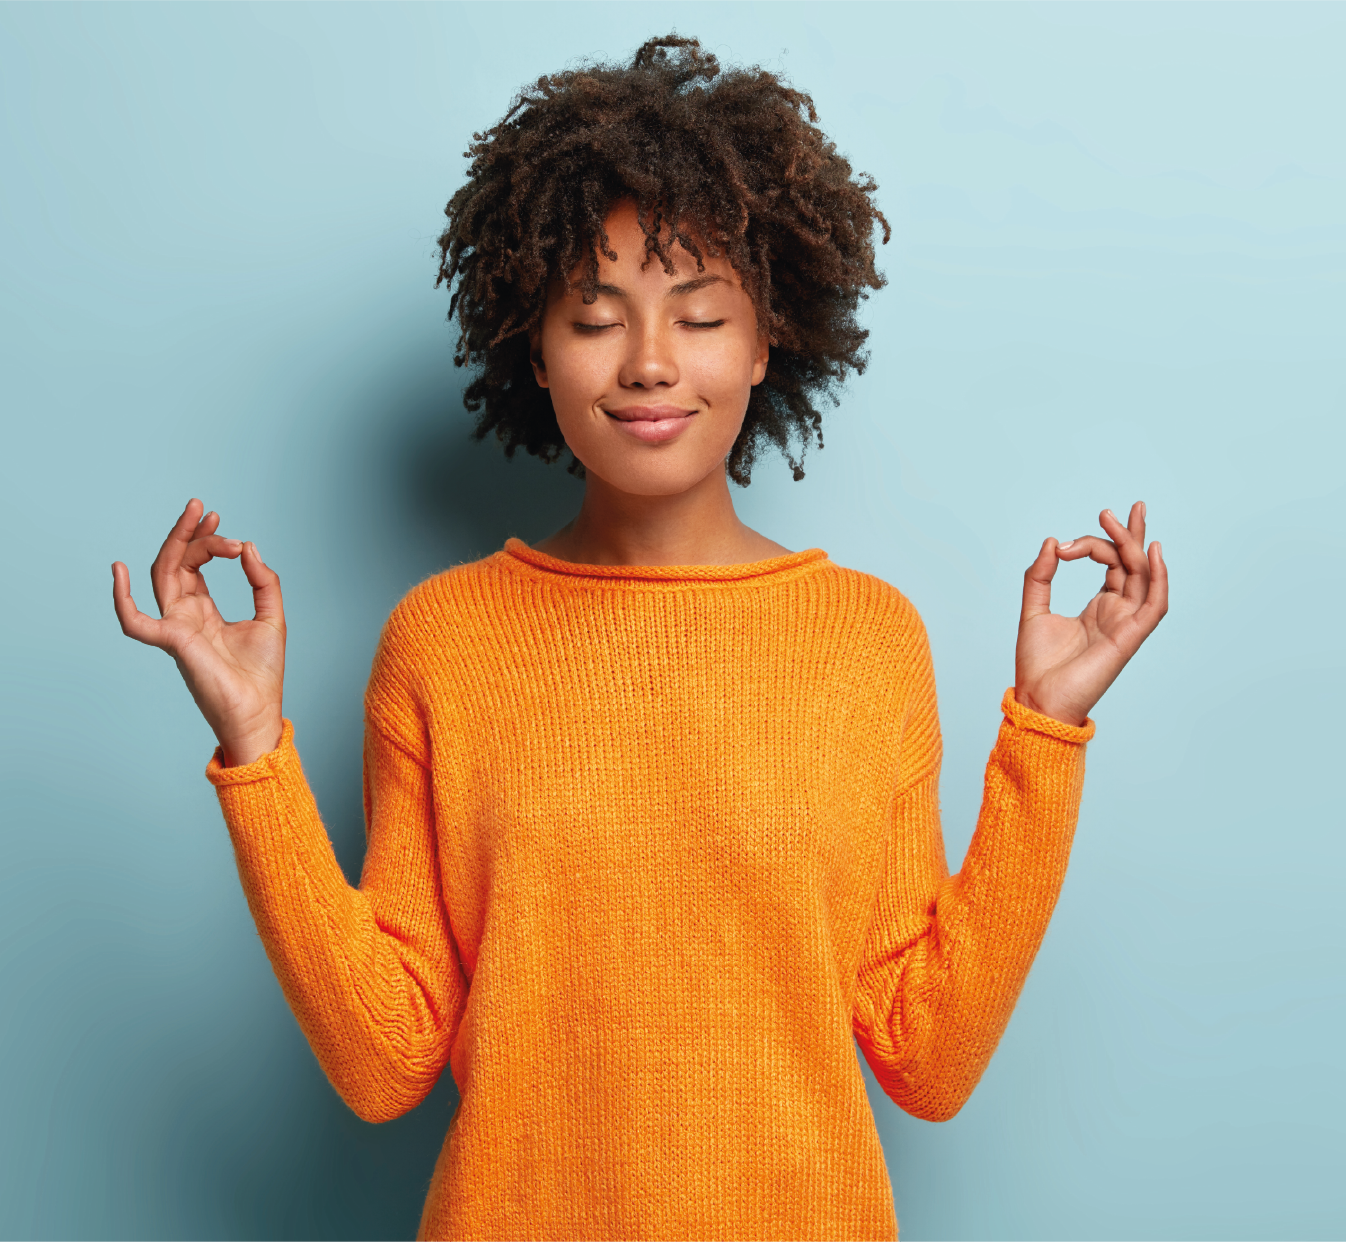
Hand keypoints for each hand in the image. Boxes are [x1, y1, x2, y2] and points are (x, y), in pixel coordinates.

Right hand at [112, 499, 285, 765]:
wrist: (258, 712)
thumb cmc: (262, 674)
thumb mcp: (272, 617)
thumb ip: (263, 582)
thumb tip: (250, 546)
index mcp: (204, 611)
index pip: (194, 566)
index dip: (207, 542)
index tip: (226, 526)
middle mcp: (184, 616)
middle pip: (176, 563)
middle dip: (189, 533)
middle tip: (204, 509)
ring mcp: (175, 628)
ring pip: (163, 575)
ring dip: (178, 544)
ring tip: (196, 517)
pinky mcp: (173, 642)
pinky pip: (135, 622)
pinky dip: (122, 599)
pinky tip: (118, 570)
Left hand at [1014, 501, 1167, 726]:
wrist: (1038, 698)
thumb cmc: (1037, 664)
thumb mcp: (1033, 610)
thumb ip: (1040, 577)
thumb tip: (1051, 541)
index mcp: (1099, 608)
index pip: (1109, 565)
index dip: (1090, 545)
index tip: (1061, 547)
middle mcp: (1117, 613)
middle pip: (1132, 565)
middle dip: (1128, 535)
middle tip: (1111, 510)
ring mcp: (1126, 624)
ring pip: (1143, 577)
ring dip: (1136, 547)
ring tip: (1126, 518)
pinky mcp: (1130, 637)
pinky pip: (1155, 604)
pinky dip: (1159, 578)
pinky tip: (1153, 552)